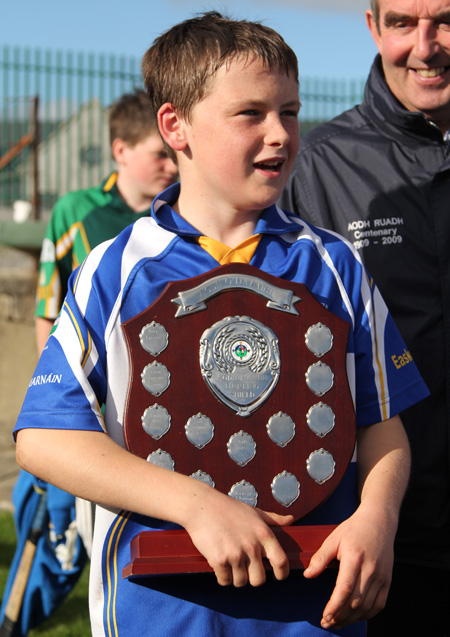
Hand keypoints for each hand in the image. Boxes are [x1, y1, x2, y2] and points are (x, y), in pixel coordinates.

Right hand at [183, 488, 293, 586]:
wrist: (202, 506)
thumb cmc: (229, 508)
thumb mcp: (255, 512)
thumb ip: (274, 518)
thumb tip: (291, 519)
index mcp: (264, 534)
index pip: (281, 562)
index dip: (282, 573)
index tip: (278, 576)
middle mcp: (252, 546)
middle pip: (259, 580)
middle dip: (253, 578)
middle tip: (246, 569)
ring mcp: (235, 554)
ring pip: (241, 582)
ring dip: (236, 577)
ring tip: (231, 564)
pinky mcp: (219, 560)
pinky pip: (225, 581)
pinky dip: (223, 577)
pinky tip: (220, 565)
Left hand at [303, 504, 394, 629]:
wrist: (379, 522)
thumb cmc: (354, 529)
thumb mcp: (333, 538)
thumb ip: (320, 557)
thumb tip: (308, 575)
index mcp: (355, 557)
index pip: (344, 588)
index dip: (335, 605)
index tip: (325, 616)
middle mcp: (370, 569)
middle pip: (355, 601)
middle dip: (340, 616)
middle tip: (326, 623)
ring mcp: (381, 576)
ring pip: (367, 606)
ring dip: (351, 619)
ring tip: (337, 623)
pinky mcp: (388, 580)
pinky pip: (378, 605)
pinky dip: (366, 615)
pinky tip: (354, 618)